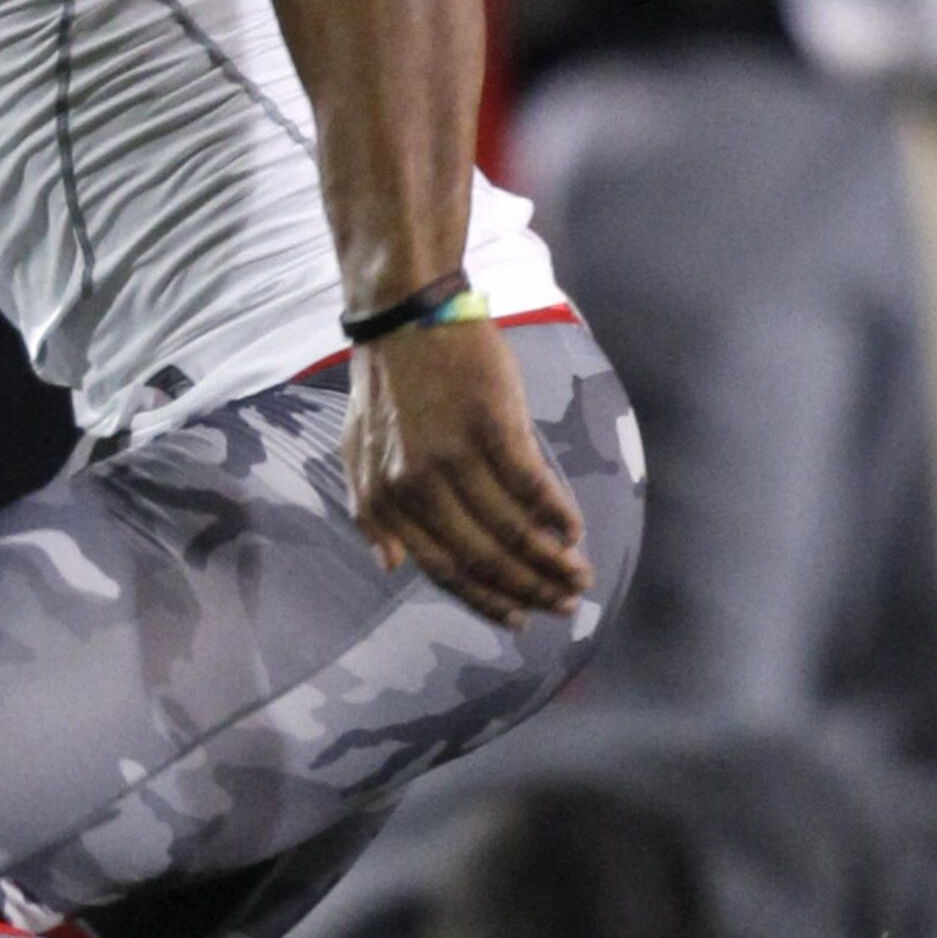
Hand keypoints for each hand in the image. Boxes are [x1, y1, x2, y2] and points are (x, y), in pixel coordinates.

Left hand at [344, 316, 591, 626]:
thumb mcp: (356, 455)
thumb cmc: (385, 388)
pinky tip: (574, 531)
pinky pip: (532, 484)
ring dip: (553, 560)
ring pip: (513, 528)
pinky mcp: (492, 424)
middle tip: (565, 605)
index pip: (443, 569)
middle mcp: (419, 486)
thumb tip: (392, 568)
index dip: (485, 601)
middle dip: (530, 590)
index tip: (517, 621)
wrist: (406, 316)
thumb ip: (371, 514)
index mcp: (388, 500)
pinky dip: (557, 514)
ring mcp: (456, 455)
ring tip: (580, 574)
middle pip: (485, 556)